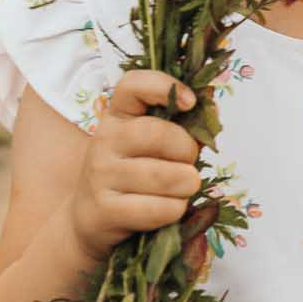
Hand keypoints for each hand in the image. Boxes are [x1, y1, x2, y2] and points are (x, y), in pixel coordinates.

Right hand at [65, 71, 202, 257]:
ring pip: (164, 177)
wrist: (90, 217)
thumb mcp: (152, 146)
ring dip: (186, 185)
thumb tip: (212, 114)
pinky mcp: (104, 209)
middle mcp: (105, 140)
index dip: (164, 86)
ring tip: (182, 188)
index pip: (133, 85)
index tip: (189, 102)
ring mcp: (101, 174)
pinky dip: (174, 210)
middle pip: (158, 135)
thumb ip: (182, 128)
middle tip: (189, 164)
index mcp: (118, 115)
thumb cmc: (133, 175)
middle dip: (186, 151)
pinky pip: (157, 209)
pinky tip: (167, 208)